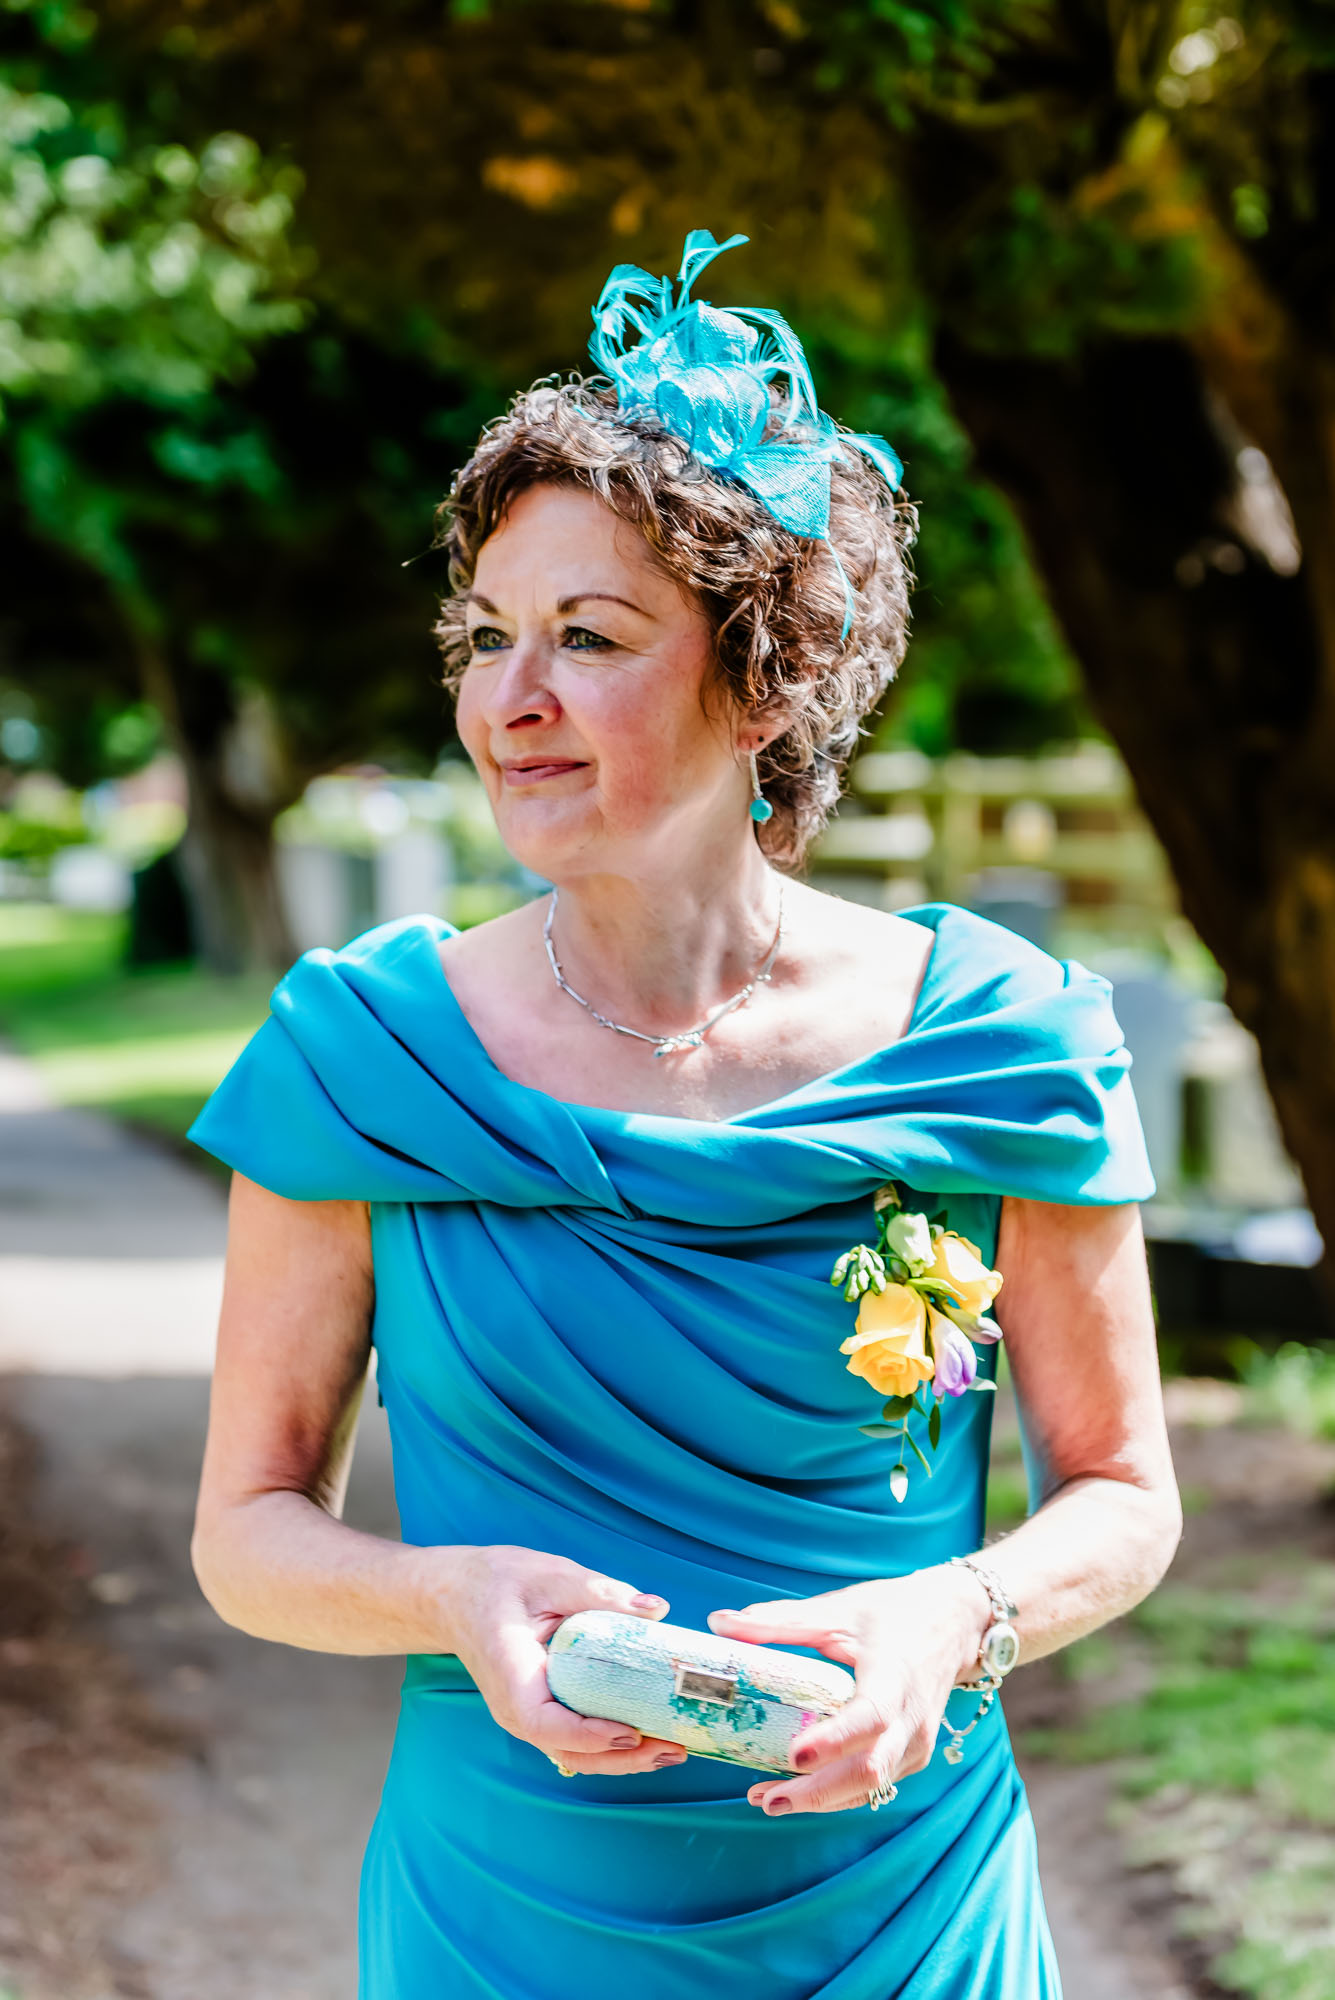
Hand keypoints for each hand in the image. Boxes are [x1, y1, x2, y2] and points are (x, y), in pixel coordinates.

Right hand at [444, 1544, 688, 1776]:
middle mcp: (515, 1709)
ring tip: (671, 1749)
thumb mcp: (547, 1576)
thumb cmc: (496, 1582)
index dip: (590, 1734)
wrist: (454, 1597)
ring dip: (622, 1758)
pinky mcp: (540, 1712)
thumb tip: (655, 1608)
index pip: (546, 1722)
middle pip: (569, 1751)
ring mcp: (526, 1716)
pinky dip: (610, 1743)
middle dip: (622, 1758)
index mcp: (511, 1675)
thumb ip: (599, 1592)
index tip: (633, 1730)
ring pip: (575, 1753)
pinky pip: (574, 1739)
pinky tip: (648, 1734)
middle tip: (674, 1748)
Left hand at [707, 1566, 987, 1814]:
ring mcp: (918, 1743)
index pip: (869, 1719)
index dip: (832, 1742)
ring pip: (872, 1787)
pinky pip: (876, 1785)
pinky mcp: (914, 1754)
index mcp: (896, 1676)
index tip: (791, 1755)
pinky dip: (838, 1794)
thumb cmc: (894, 1611)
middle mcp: (913, 1719)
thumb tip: (718, 1623)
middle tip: (763, 1797)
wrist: (957, 1622)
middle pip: (869, 1771)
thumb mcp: (838, 1608)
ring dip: (821, 1800)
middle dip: (816, 1792)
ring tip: (767, 1799)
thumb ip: (780, 1620)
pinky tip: (798, 1791)